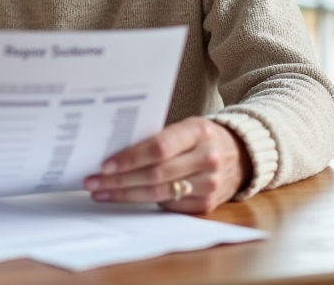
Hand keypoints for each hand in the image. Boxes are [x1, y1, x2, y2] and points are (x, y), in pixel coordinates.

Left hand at [83, 117, 249, 213]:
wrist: (240, 154)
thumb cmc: (200, 137)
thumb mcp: (185, 127)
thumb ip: (157, 137)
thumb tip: (114, 151)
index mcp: (198, 131)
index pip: (159, 147)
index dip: (130, 158)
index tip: (105, 165)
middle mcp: (207, 158)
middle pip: (155, 174)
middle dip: (118, 180)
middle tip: (93, 181)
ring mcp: (209, 183)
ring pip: (158, 194)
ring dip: (125, 195)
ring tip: (101, 192)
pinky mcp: (207, 204)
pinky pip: (168, 205)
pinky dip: (143, 203)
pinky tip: (124, 197)